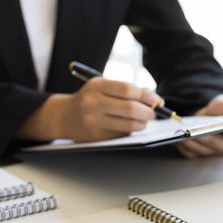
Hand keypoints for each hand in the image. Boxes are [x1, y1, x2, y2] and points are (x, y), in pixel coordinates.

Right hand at [18, 77, 163, 141]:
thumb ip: (128, 90)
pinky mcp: (95, 136)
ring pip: (129, 124)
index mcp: (97, 86)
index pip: (128, 89)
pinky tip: (127, 126)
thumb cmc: (91, 99)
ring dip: (142, 124)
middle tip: (152, 113)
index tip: (157, 101)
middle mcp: (93, 102)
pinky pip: (121, 134)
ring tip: (142, 121)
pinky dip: (130, 131)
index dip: (147, 96)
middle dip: (148, 112)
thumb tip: (155, 98)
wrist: (64, 116)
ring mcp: (93, 121)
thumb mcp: (104, 87)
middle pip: (131, 108)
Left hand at [176, 95, 222, 157]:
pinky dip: (185, 146)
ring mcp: (214, 152)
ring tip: (186, 134)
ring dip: (195, 143)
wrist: (201, 114)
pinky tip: (179, 139)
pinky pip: (192, 153)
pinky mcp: (200, 154)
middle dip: (211, 138)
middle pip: (222, 146)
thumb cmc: (218, 110)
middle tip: (202, 132)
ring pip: (206, 151)